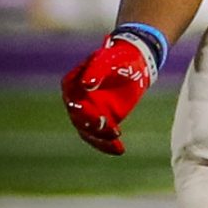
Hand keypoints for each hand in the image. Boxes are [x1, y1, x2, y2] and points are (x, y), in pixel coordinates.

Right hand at [61, 36, 154, 155]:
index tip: (85, 109)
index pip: (71, 97)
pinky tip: (119, 150)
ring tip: (116, 136)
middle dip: (90, 124)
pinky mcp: (104, 121)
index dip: (77, 105)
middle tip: (106, 126)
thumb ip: (97, 70)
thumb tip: (86, 84)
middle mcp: (77, 101)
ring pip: (88, 132)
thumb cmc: (118, 57)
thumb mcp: (109, 59)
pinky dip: (108, 145)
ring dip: (100, 137)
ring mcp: (89, 113)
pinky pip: (102, 137)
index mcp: (72, 83)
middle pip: (78, 118)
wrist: (135, 63)